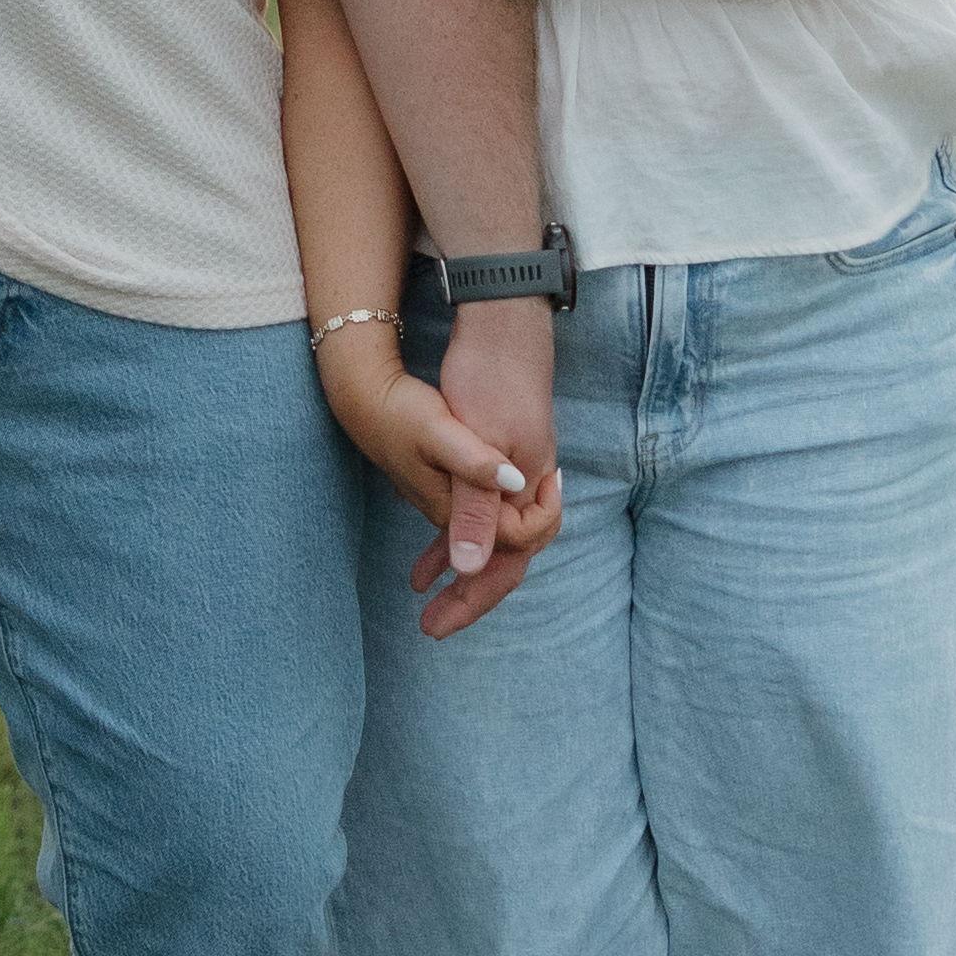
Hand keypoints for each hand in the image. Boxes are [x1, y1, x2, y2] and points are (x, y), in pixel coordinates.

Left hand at [407, 294, 560, 637]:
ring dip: (461, 572)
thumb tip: (469, 566)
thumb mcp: (464, 442)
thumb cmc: (480, 379)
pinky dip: (456, 541)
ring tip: (426, 605)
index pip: (511, 553)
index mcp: (523, 483)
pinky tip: (428, 562)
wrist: (495, 324)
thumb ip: (473, 504)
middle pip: (507, 555)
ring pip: (492, 538)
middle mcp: (528, 481)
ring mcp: (516, 470)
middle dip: (470, 596)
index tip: (439, 611)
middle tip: (431, 631)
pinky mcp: (499, 458)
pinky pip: (482, 513)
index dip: (477, 586)